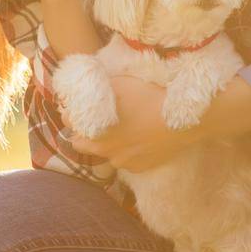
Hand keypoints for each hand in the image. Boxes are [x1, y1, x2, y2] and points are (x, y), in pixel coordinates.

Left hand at [62, 76, 196, 171]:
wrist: (181, 119)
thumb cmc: (149, 97)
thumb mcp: (119, 84)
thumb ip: (98, 88)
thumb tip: (86, 86)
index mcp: (93, 128)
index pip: (68, 122)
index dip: (73, 112)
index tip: (80, 106)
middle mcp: (103, 150)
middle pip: (81, 144)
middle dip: (84, 132)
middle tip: (98, 120)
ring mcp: (122, 162)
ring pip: (107, 154)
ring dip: (109, 144)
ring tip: (125, 130)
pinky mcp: (139, 168)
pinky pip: (127, 161)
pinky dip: (129, 152)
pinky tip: (140, 139)